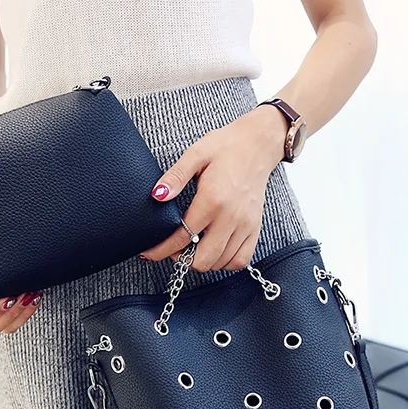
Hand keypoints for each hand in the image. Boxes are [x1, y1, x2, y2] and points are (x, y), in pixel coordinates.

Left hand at [140, 104, 288, 272]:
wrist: (258, 146)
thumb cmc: (225, 148)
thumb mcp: (196, 154)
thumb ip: (175, 176)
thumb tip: (157, 195)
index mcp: (212, 200)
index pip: (182, 238)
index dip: (162, 250)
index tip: (150, 253)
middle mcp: (231, 217)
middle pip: (203, 259)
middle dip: (183, 258)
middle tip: (174, 247)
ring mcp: (246, 225)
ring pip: (220, 263)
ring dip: (202, 260)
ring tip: (192, 247)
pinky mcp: (255, 228)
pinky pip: (240, 260)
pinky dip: (225, 261)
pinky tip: (214, 249)